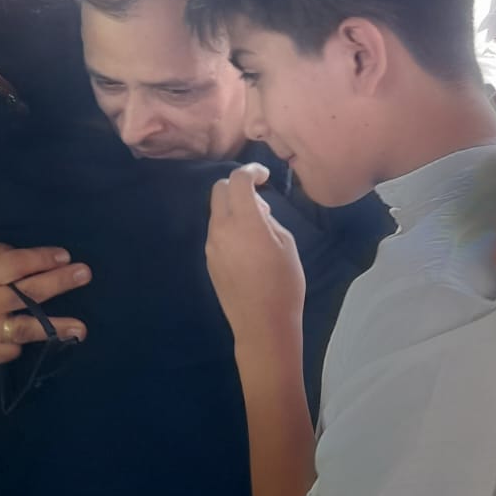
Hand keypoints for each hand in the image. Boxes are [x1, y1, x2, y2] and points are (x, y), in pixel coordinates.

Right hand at [0, 240, 89, 362]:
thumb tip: (29, 259)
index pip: (18, 265)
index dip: (43, 259)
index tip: (66, 256)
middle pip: (29, 293)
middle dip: (60, 283)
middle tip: (85, 274)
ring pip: (26, 328)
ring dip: (56, 328)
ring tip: (81, 329)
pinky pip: (11, 349)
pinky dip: (23, 343)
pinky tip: (39, 338)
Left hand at [206, 163, 304, 348]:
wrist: (262, 324)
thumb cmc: (283, 284)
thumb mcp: (286, 244)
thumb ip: (268, 219)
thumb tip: (256, 209)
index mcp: (243, 221)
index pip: (237, 180)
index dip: (251, 171)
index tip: (264, 176)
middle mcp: (220, 229)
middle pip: (220, 190)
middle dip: (238, 186)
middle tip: (260, 201)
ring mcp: (211, 245)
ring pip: (217, 212)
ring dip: (234, 208)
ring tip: (258, 228)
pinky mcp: (209, 260)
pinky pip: (217, 232)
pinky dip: (229, 226)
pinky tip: (248, 246)